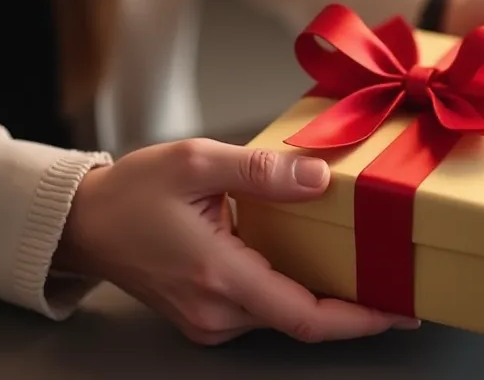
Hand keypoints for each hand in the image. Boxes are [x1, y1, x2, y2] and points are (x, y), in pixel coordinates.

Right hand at [53, 138, 419, 344]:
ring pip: (285, 315)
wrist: (83, 225)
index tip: (400, 308)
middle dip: (355, 305)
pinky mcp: (208, 316)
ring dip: (327, 296)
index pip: (305, 315)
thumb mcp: (195, 162)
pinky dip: (296, 289)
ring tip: (367, 264)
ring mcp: (211, 320)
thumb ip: (261, 171)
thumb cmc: (129, 194)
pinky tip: (317, 260)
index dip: (360, 318)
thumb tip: (319, 178)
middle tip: (398, 277)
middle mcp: (217, 312)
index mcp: (218, 276)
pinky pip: (264, 308)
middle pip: (304, 319)